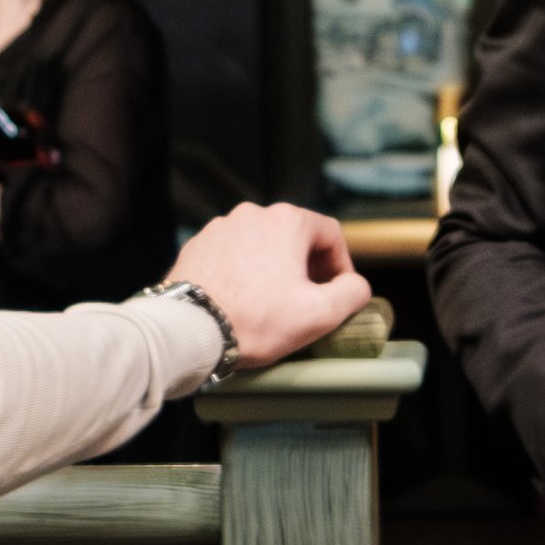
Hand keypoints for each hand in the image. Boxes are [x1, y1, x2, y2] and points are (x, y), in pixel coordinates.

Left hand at [166, 203, 361, 368]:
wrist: (189, 330)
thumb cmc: (255, 320)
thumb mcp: (320, 313)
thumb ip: (353, 293)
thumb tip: (355, 285)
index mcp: (286, 221)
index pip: (330, 235)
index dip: (341, 266)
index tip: (337, 292)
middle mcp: (252, 214)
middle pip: (295, 237)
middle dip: (307, 268)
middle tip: (307, 301)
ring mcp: (220, 227)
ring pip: (262, 245)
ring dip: (274, 269)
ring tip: (272, 304)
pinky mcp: (198, 245)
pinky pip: (233, 254)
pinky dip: (244, 272)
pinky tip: (242, 300)